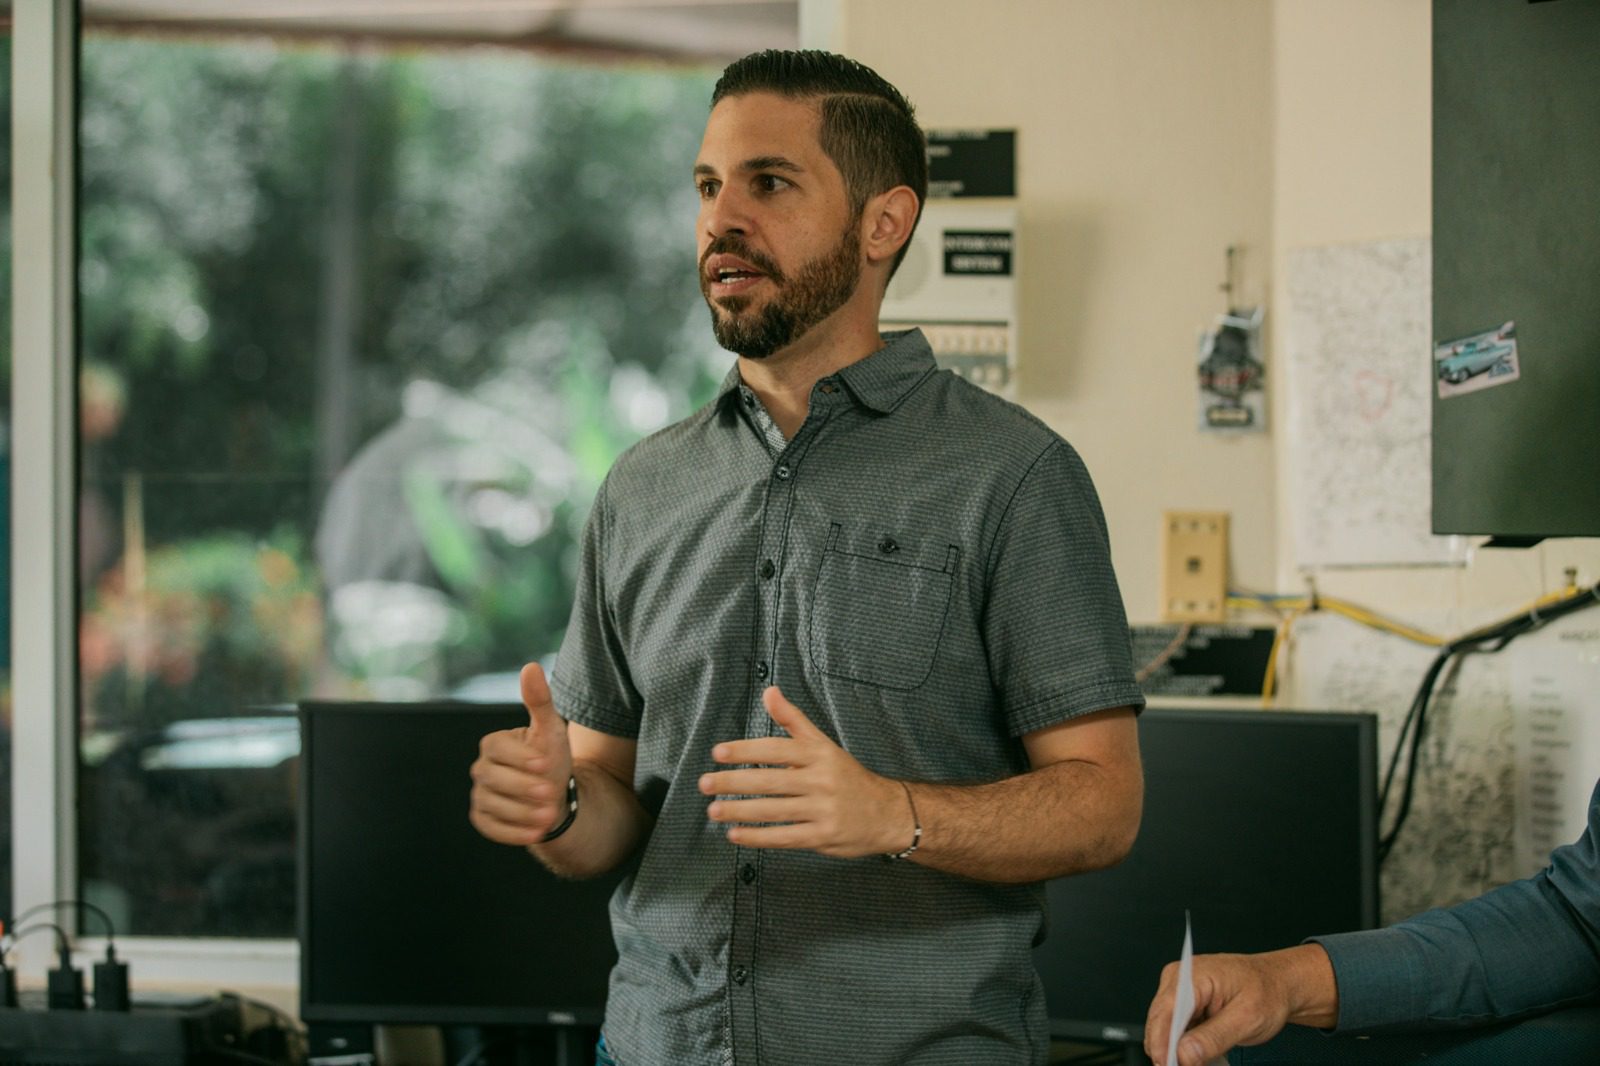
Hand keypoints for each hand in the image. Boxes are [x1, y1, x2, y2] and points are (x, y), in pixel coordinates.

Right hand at [468, 662, 573, 846]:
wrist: (554, 797)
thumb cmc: (550, 759)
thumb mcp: (550, 730)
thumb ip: (539, 701)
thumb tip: (531, 666)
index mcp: (493, 744)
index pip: (497, 748)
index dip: (521, 757)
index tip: (545, 763)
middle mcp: (481, 769)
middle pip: (492, 778)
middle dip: (522, 787)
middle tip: (550, 793)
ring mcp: (480, 795)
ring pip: (492, 805)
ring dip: (521, 813)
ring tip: (549, 815)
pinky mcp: (483, 819)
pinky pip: (490, 827)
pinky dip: (513, 832)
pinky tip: (536, 833)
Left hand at [699, 686, 910, 858]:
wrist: (887, 813)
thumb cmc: (847, 777)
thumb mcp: (823, 744)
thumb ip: (793, 720)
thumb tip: (769, 691)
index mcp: (818, 754)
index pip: (777, 749)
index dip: (746, 750)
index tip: (718, 753)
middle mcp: (821, 781)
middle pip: (771, 781)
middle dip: (735, 782)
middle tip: (705, 783)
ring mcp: (823, 810)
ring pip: (774, 810)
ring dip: (740, 811)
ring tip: (713, 810)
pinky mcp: (823, 837)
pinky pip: (784, 837)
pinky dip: (757, 837)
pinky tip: (735, 834)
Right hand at [1143, 945, 1337, 1065]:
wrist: (1277, 984)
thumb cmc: (1267, 991)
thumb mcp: (1247, 1018)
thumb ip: (1215, 1036)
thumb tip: (1185, 1053)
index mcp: (1193, 974)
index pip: (1166, 1011)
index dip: (1163, 1042)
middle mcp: (1179, 979)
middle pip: (1159, 1021)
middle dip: (1169, 1050)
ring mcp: (1179, 991)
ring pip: (1164, 1029)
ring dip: (1177, 1050)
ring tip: (1199, 1062)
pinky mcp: (1183, 1004)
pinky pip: (1175, 1030)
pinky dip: (1185, 1046)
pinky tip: (1200, 1055)